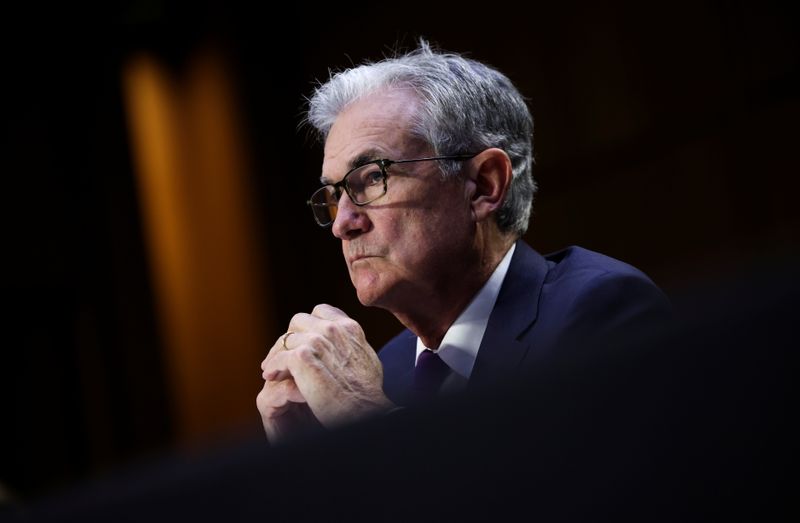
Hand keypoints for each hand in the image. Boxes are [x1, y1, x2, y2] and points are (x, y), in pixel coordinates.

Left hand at [257, 304, 393, 440]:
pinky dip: (273, 366)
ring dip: (277, 354)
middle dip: (289, 338)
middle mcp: (333, 329)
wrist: (365, 410)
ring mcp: (317, 341)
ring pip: (287, 339)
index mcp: (349, 328)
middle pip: (299, 321)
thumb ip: (350, 345)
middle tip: (282, 356)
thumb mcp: (365, 358)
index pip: (320, 312)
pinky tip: (271, 376)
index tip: (302, 342)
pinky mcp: (303, 358)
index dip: (307, 326)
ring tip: (273, 370)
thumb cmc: (367, 393)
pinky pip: (281, 356)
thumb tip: (343, 345)